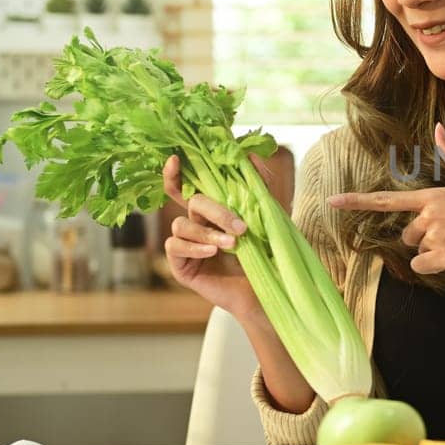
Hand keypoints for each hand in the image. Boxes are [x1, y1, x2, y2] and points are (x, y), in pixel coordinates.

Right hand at [161, 154, 260, 318]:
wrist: (269, 289)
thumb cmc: (267, 253)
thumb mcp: (268, 216)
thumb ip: (260, 186)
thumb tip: (251, 155)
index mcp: (212, 211)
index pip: (188, 187)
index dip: (177, 173)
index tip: (176, 159)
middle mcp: (196, 224)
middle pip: (190, 202)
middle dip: (215, 211)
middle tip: (240, 226)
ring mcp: (186, 245)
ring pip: (181, 225)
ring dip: (208, 233)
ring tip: (233, 245)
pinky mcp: (181, 266)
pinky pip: (174, 247)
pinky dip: (193, 247)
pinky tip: (212, 253)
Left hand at [328, 123, 444, 274]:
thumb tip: (439, 127)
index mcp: (433, 196)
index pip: (387, 200)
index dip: (357, 202)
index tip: (331, 202)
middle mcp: (429, 215)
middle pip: (408, 234)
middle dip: (425, 237)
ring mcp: (436, 237)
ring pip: (417, 251)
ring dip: (434, 251)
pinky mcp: (444, 257)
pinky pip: (423, 266)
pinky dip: (435, 265)